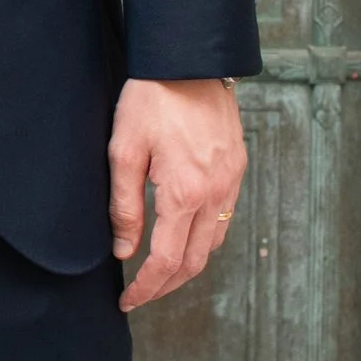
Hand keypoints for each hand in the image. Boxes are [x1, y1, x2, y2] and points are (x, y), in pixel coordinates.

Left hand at [109, 76, 243, 313]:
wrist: (190, 60)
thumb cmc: (151, 100)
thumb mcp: (123, 151)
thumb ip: (123, 206)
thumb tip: (123, 251)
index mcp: (184, 192)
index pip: (166, 261)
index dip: (146, 288)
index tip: (127, 300)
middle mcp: (215, 194)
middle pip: (194, 262)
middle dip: (166, 286)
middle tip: (140, 295)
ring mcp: (231, 182)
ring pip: (213, 244)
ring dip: (186, 265)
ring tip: (158, 273)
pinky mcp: (236, 169)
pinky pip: (224, 219)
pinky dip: (203, 240)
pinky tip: (182, 237)